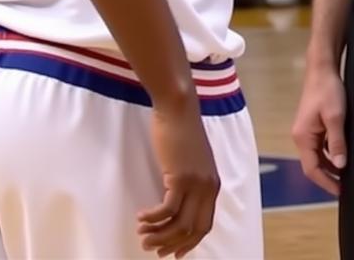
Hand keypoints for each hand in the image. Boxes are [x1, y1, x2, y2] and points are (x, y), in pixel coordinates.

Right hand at [137, 97, 219, 258]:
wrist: (178, 108)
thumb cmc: (181, 132)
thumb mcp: (191, 162)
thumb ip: (190, 183)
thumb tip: (177, 206)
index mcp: (213, 185)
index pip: (205, 225)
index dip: (188, 243)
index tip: (172, 253)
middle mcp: (208, 187)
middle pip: (193, 230)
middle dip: (171, 244)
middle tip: (151, 248)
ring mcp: (196, 183)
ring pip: (178, 224)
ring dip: (157, 234)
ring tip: (142, 234)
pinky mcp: (180, 177)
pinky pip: (166, 210)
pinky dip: (152, 218)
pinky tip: (140, 217)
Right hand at [291, 62, 347, 195]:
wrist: (323, 68)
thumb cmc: (328, 90)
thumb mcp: (336, 117)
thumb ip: (337, 142)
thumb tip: (340, 166)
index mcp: (302, 137)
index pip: (311, 169)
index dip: (326, 182)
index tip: (340, 191)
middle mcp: (301, 136)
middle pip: (313, 164)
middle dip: (328, 176)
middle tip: (346, 185)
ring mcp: (306, 130)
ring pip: (317, 155)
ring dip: (330, 164)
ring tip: (346, 172)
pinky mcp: (313, 124)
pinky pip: (320, 145)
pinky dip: (330, 152)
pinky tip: (342, 153)